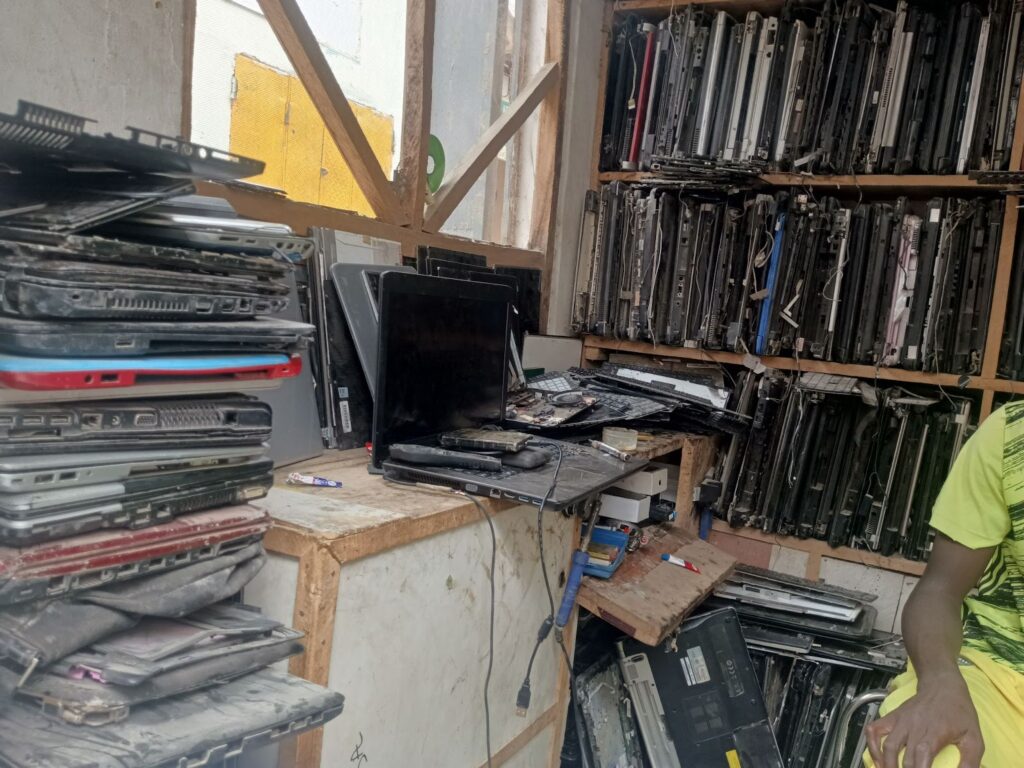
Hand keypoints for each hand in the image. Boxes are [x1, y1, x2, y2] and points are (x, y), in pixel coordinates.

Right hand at [865, 673, 983, 767]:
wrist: (942, 685)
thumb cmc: (959, 712)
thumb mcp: (974, 738)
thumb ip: (970, 762)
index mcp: (933, 735)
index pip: (920, 762)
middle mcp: (913, 728)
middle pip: (904, 760)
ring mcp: (900, 722)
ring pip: (887, 747)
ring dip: (887, 765)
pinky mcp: (892, 716)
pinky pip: (874, 730)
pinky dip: (872, 746)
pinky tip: (877, 759)